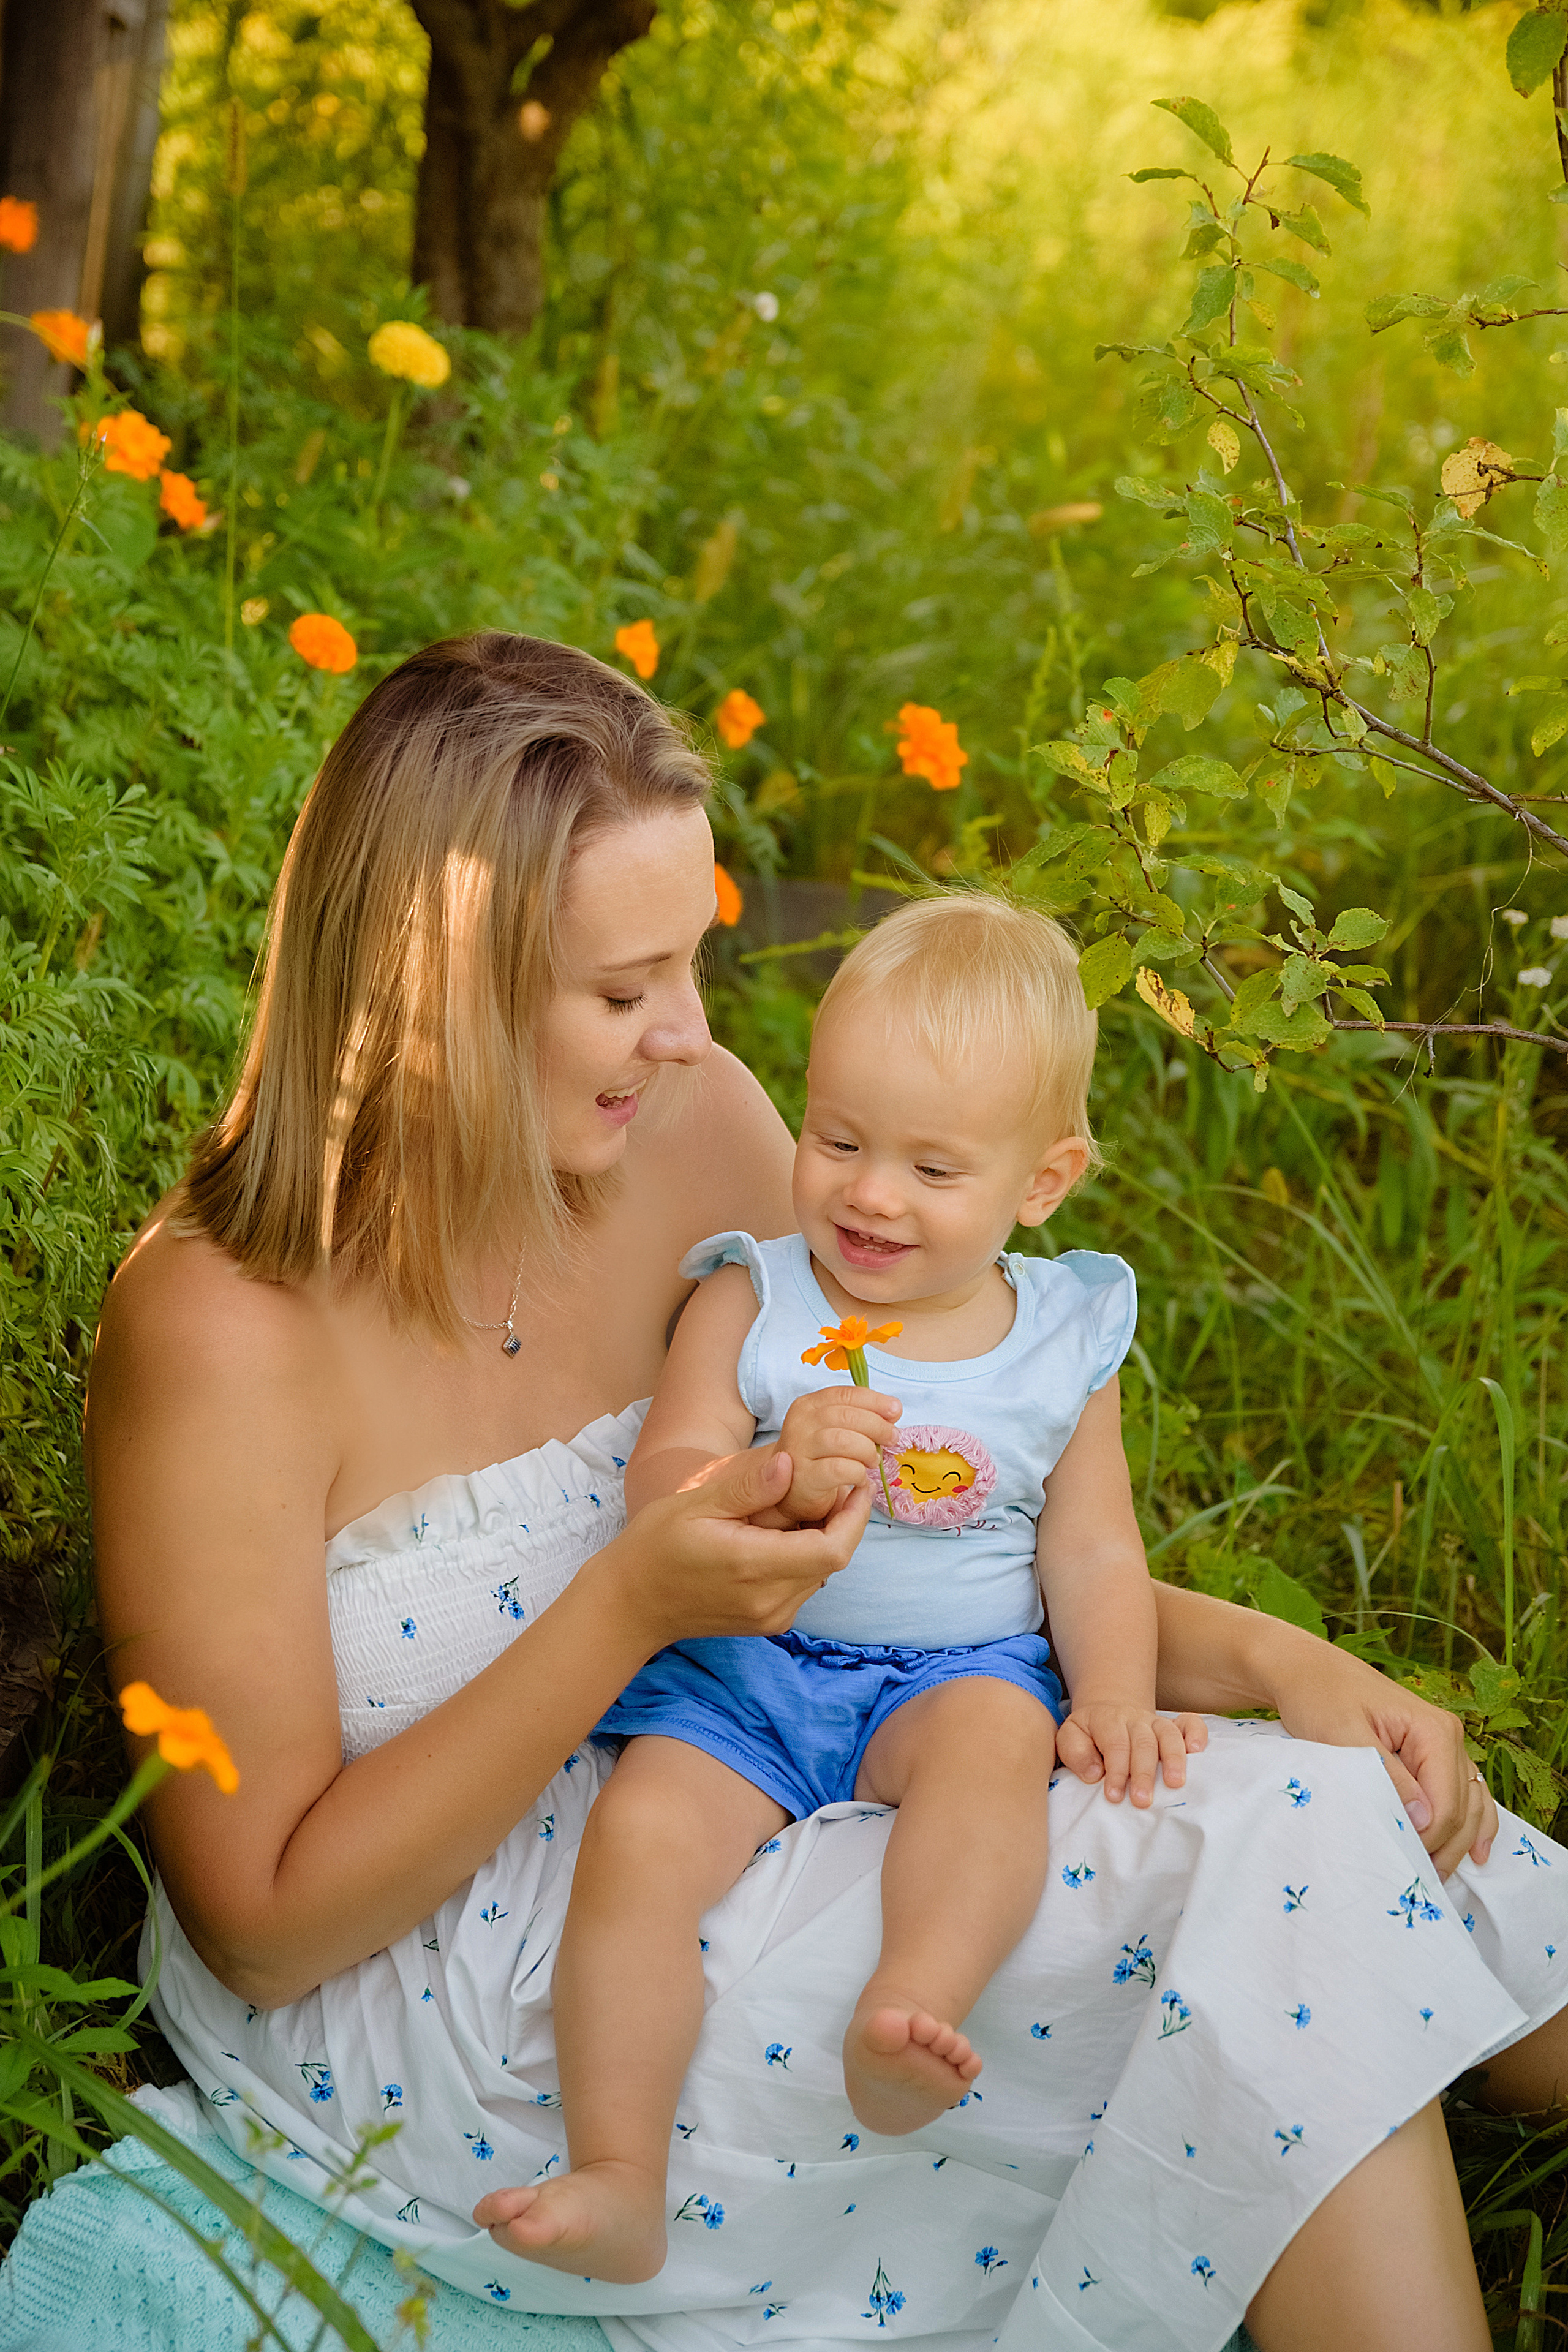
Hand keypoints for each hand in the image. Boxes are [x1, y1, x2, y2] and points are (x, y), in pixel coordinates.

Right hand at [610, 1445, 871, 1648]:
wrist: (630, 1606)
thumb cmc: (655, 1547)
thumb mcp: (694, 1505)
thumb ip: (747, 1488)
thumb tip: (791, 1463)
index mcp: (754, 1566)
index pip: (832, 1549)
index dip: (854, 1516)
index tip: (856, 1482)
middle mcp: (770, 1600)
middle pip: (832, 1560)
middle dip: (843, 1522)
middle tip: (839, 1483)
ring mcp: (770, 1617)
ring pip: (821, 1573)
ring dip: (826, 1539)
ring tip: (812, 1502)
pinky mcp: (768, 1622)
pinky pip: (803, 1584)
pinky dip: (807, 1556)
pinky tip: (787, 1532)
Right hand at [770, 1385, 901, 1525]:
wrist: (792, 1490)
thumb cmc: (821, 1456)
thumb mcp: (836, 1428)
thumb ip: (860, 1416)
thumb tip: (893, 1410)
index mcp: (809, 1405)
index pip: (845, 1394)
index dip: (875, 1401)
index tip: (895, 1411)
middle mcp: (800, 1423)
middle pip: (847, 1416)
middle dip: (877, 1426)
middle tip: (892, 1438)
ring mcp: (799, 1450)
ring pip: (843, 1441)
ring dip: (868, 1450)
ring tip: (874, 1460)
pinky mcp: (804, 1477)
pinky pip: (839, 1469)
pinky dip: (858, 1472)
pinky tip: (861, 1477)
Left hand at [1056, 1700, 1206, 1806]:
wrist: (1108, 1709)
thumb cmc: (1088, 1733)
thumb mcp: (1069, 1737)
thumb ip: (1076, 1753)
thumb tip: (1096, 1773)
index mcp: (1107, 1721)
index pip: (1115, 1745)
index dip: (1116, 1771)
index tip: (1114, 1796)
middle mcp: (1135, 1719)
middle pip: (1143, 1742)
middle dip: (1143, 1773)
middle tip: (1142, 1800)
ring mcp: (1155, 1721)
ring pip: (1168, 1734)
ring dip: (1174, 1758)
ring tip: (1175, 1783)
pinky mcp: (1173, 1725)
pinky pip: (1190, 1722)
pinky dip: (1197, 1734)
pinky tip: (1198, 1751)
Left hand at [1264, 1638, 1496, 1873]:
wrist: (1306, 1672)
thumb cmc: (1319, 1698)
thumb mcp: (1343, 1735)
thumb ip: (1386, 1777)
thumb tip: (1424, 1819)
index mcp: (1434, 1731)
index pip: (1447, 1804)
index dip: (1428, 1839)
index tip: (1397, 1858)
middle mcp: (1449, 1737)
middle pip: (1463, 1809)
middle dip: (1444, 1847)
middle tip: (1415, 1879)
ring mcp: (1444, 1746)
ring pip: (1471, 1805)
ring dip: (1458, 1842)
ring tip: (1437, 1877)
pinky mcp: (1432, 1755)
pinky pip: (1465, 1794)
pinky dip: (1471, 1824)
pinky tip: (1475, 1853)